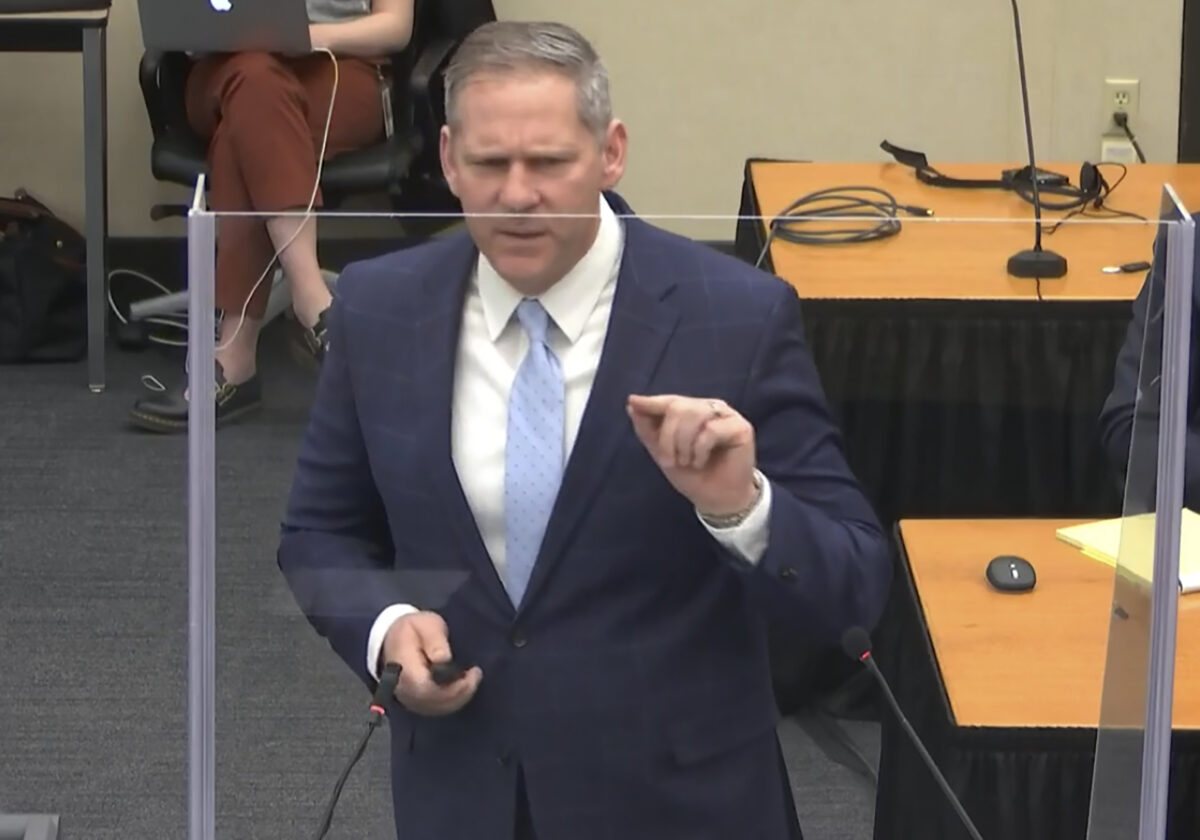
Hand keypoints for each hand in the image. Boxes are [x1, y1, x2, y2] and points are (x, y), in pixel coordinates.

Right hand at [382, 611, 481, 715]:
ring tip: (474, 678)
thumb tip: (443, 659)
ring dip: (460, 696)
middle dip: (460, 691)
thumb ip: (434, 640)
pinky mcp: (417, 702)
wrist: (395, 638)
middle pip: (434, 701)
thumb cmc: (413, 629)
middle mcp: (404, 689)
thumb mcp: (425, 625)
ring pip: (437, 708)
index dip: (450, 688)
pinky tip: (465, 685)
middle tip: (476, 674)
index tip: (468, 674)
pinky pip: (437, 708)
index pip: (425, 688)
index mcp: (404, 668)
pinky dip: (454, 700)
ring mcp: (409, 698)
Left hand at [626, 394, 757, 516]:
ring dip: (683, 443)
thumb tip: (632, 404)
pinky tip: (701, 462)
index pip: (670, 401)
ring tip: (686, 462)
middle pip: (678, 407)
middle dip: (667, 437)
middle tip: (669, 461)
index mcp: (692, 411)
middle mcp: (709, 409)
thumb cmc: (692, 475)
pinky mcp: (741, 427)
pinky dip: (699, 450)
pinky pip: (711, 430)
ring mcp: (726, 416)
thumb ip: (647, 429)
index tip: (633, 401)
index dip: (652, 402)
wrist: (715, 500)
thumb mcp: (662, 453)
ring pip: (695, 414)